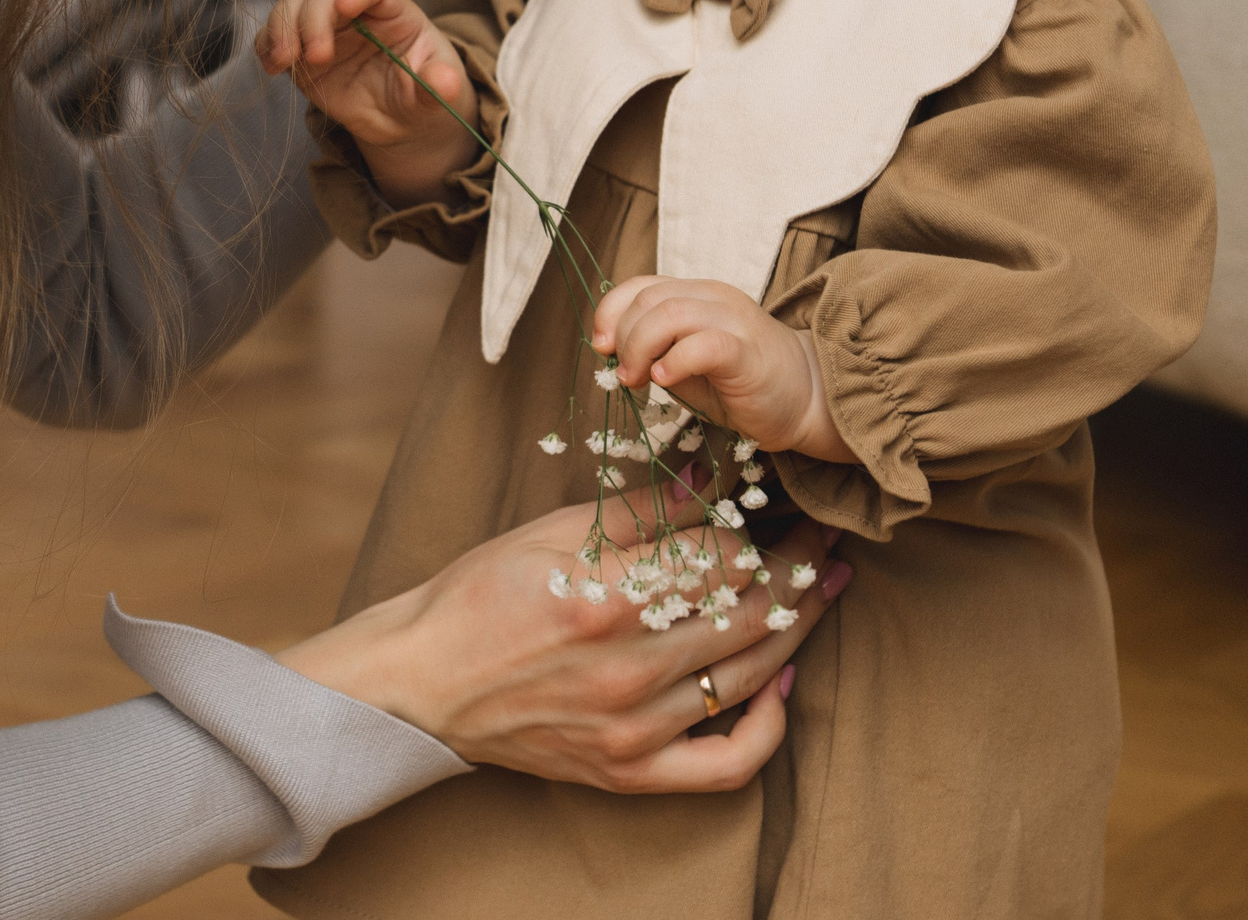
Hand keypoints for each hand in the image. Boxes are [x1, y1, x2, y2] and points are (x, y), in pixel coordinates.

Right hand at [254, 0, 478, 205]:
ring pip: (292, 8)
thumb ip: (439, 84)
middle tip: (318, 57)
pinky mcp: (301, 54)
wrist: (400, 119)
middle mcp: (353, 12)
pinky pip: (274, 37)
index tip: (348, 5)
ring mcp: (323, 31)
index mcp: (392, 10)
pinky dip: (267, 46)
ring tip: (285, 60)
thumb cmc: (423, 93)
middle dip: (314, 21)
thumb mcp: (439, 92)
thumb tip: (445, 82)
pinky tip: (272, 67)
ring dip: (282, 28)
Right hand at [279, 500, 847, 792]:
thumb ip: (640, 510)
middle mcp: (629, 671)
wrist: (421, 684)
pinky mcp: (630, 772)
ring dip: (800, 629)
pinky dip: (767, 730)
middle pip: (752, 613)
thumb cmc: (478, 597)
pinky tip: (781, 686)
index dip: (765, 527)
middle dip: (800, 569)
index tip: (788, 506)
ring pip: (752, 676)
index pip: (723, 558)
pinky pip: (726, 765)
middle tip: (825, 539)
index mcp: (608, 600)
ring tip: (824, 590)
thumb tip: (709, 476)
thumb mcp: (552, 532)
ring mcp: (633, 730)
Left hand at [593, 276, 851, 460]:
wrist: (806, 398)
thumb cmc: (742, 383)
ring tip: (639, 381)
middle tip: (625, 376)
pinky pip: (703, 344)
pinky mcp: (747, 351)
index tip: (601, 347)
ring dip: (640, 348)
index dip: (610, 312)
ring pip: (670, 313)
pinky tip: (665, 380)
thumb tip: (609, 350)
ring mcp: (733, 321)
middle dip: (623, 337)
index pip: (640, 286)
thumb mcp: (686, 362)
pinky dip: (674, 361)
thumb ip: (654, 349)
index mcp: (696, 295)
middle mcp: (714, 298)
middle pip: (649, 299)